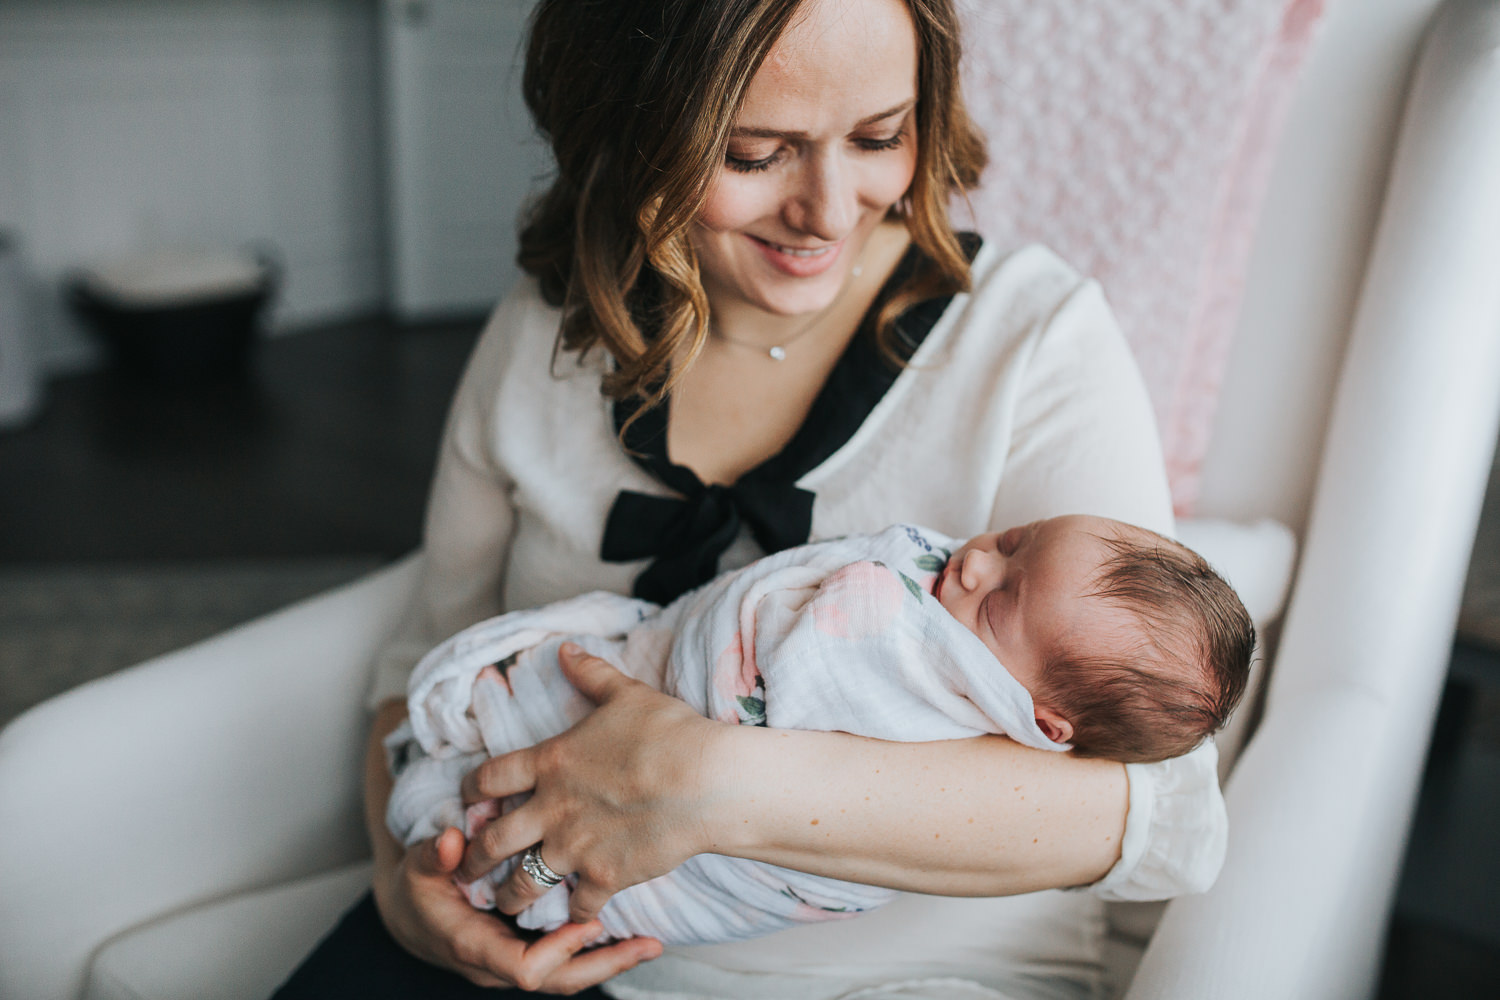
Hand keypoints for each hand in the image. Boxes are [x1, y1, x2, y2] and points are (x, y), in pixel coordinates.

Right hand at [372, 826, 661, 991]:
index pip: (523, 968)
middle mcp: (499, 963)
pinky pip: (565, 961)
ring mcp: (516, 959)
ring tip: (651, 943)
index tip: (587, 923)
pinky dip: (596, 949)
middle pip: (558, 980)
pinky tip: (629, 933)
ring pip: (567, 975)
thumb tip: (452, 842)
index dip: (558, 950)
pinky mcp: (528, 950)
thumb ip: (433, 854)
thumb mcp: (417, 867)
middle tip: (648, 945)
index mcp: (474, 946)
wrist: (410, 915)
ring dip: (609, 960)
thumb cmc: (417, 887)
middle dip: (604, 965)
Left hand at [458, 643, 723, 922]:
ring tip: (503, 904)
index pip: (490, 778)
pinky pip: (577, 905)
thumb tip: (565, 649)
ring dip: (508, 896)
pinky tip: (572, 915)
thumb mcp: (627, 694)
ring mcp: (575, 848)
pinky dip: (573, 913)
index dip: (471, 790)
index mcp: (550, 762)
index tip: (467, 801)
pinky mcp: (605, 877)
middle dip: (472, 859)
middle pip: (493, 841)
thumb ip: (591, 674)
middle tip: (462, 870)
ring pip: (523, 883)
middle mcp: (551, 809)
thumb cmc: (668, 732)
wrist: (705, 781)